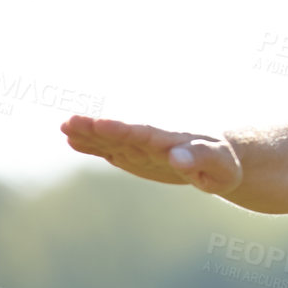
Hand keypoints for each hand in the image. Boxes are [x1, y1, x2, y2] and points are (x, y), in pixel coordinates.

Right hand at [60, 115, 243, 195]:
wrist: (218, 156)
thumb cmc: (223, 162)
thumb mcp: (219, 165)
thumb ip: (199, 159)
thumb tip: (177, 159)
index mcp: (171, 139)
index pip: (142, 133)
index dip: (121, 129)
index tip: (100, 123)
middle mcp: (151, 139)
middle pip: (120, 132)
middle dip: (96, 128)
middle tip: (69, 121)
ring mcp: (140, 147)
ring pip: (110, 139)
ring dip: (88, 134)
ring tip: (64, 126)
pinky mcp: (134, 155)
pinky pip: (109, 149)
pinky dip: (92, 145)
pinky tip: (72, 140)